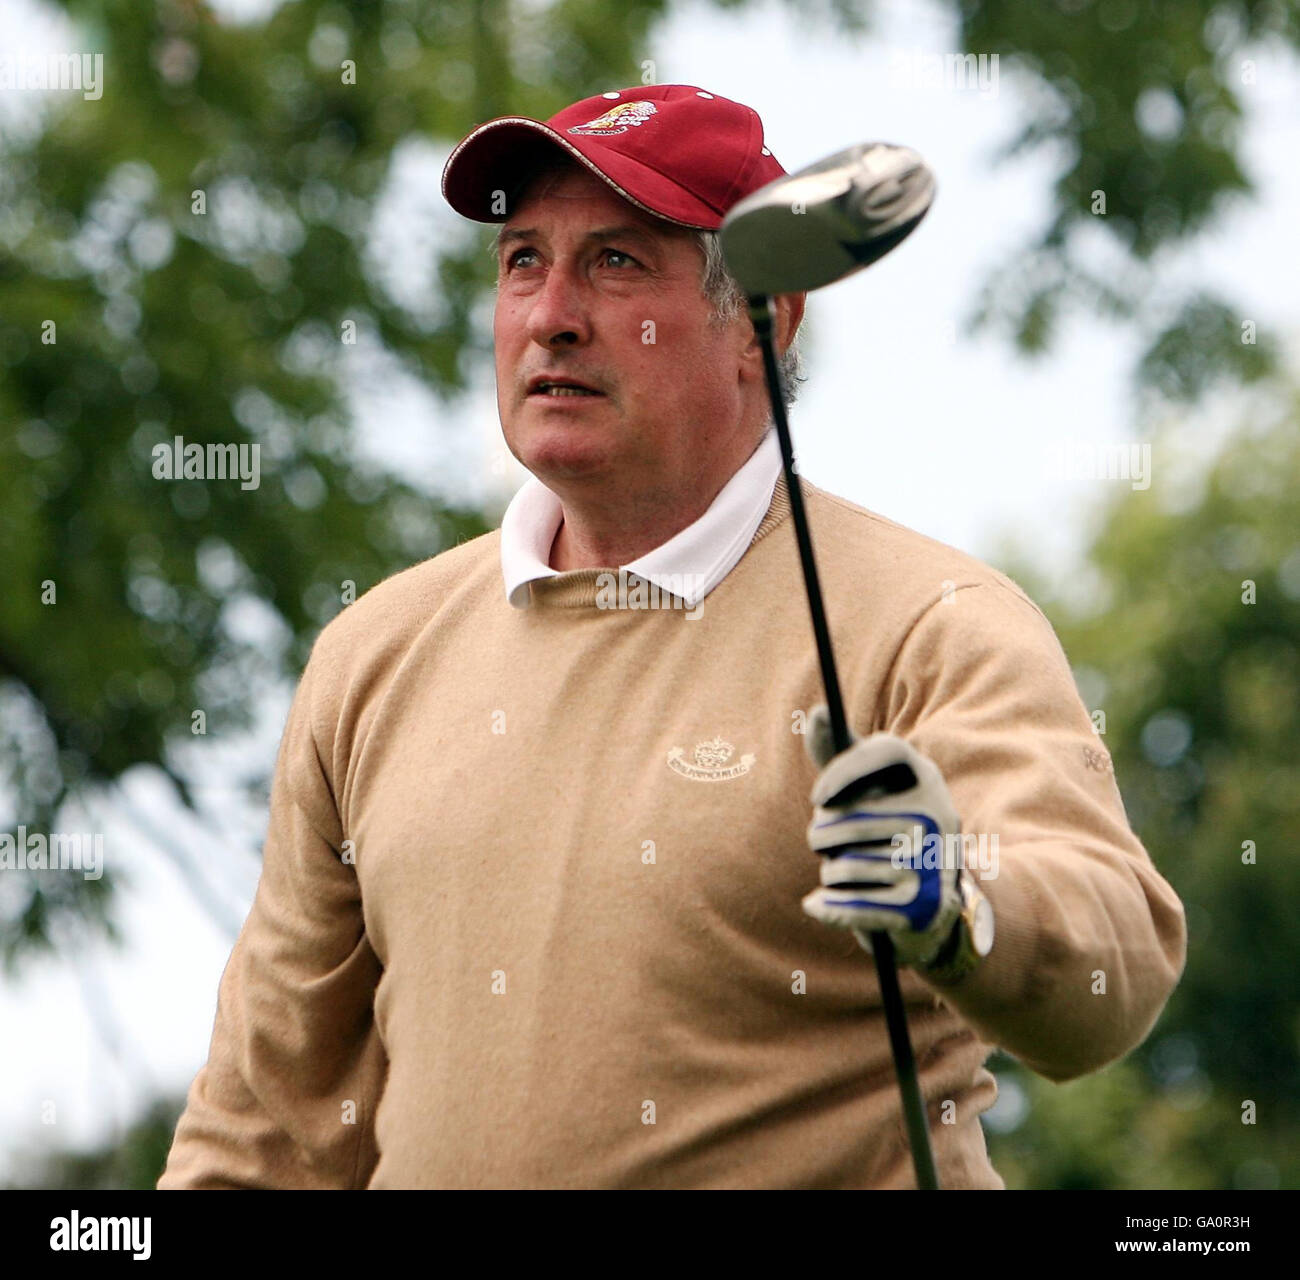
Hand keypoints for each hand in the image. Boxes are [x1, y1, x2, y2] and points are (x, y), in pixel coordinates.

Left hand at [802, 705, 962, 967]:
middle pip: (849, 817)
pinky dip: (827, 907)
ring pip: (845, 864)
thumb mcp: (867, 788)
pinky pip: (853, 905)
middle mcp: (939, 814)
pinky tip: (816, 904)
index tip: (816, 797)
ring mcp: (935, 862)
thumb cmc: (884, 830)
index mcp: (926, 777)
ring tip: (842, 872)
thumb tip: (816, 713)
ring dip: (828, 872)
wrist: (929, 903)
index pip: (888, 749)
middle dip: (821, 836)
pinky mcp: (924, 906)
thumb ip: (837, 753)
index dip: (845, 768)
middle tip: (823, 844)